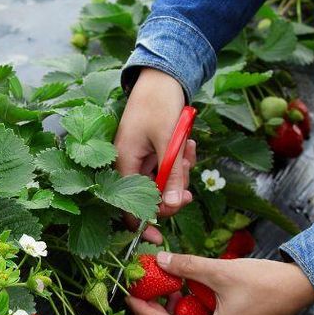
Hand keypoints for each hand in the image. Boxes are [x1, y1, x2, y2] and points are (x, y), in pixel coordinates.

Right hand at [115, 68, 196, 242]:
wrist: (162, 76)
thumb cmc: (159, 104)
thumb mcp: (169, 141)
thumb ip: (171, 175)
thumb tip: (172, 207)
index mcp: (123, 163)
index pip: (126, 207)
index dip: (143, 224)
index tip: (161, 237)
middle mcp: (128, 164)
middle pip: (151, 197)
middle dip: (174, 191)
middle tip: (190, 182)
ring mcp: (141, 158)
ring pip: (164, 183)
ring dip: (181, 172)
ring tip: (188, 149)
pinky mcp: (152, 152)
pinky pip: (168, 168)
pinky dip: (180, 161)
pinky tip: (187, 144)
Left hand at [125, 251, 313, 314]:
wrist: (302, 286)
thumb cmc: (265, 282)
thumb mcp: (221, 271)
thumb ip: (188, 267)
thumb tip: (159, 261)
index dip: (145, 312)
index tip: (128, 297)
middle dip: (155, 313)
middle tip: (140, 292)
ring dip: (172, 310)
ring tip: (160, 286)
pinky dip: (188, 308)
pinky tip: (182, 287)